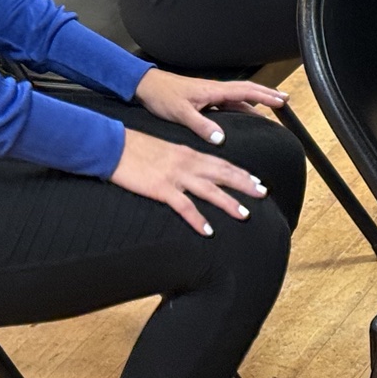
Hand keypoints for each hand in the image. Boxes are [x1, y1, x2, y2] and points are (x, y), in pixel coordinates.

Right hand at [111, 127, 270, 235]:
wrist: (113, 146)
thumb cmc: (136, 148)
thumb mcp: (165, 150)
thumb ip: (182, 160)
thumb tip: (194, 171)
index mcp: (188, 153)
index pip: (222, 163)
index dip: (241, 173)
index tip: (257, 181)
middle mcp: (187, 163)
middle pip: (222, 174)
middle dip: (244, 184)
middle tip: (263, 193)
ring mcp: (175, 176)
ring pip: (209, 190)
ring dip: (228, 203)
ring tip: (245, 214)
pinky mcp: (161, 188)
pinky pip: (184, 206)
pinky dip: (197, 219)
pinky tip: (208, 230)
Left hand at [135, 68, 285, 143]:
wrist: (147, 86)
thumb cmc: (162, 96)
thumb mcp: (180, 113)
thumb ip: (201, 125)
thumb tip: (220, 138)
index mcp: (213, 91)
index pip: (246, 91)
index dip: (265, 96)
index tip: (281, 101)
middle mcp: (215, 90)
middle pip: (248, 90)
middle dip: (267, 94)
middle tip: (284, 100)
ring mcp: (210, 94)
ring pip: (239, 96)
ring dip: (256, 100)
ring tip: (270, 107)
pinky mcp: (204, 99)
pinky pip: (230, 102)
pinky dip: (242, 106)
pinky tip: (244, 114)